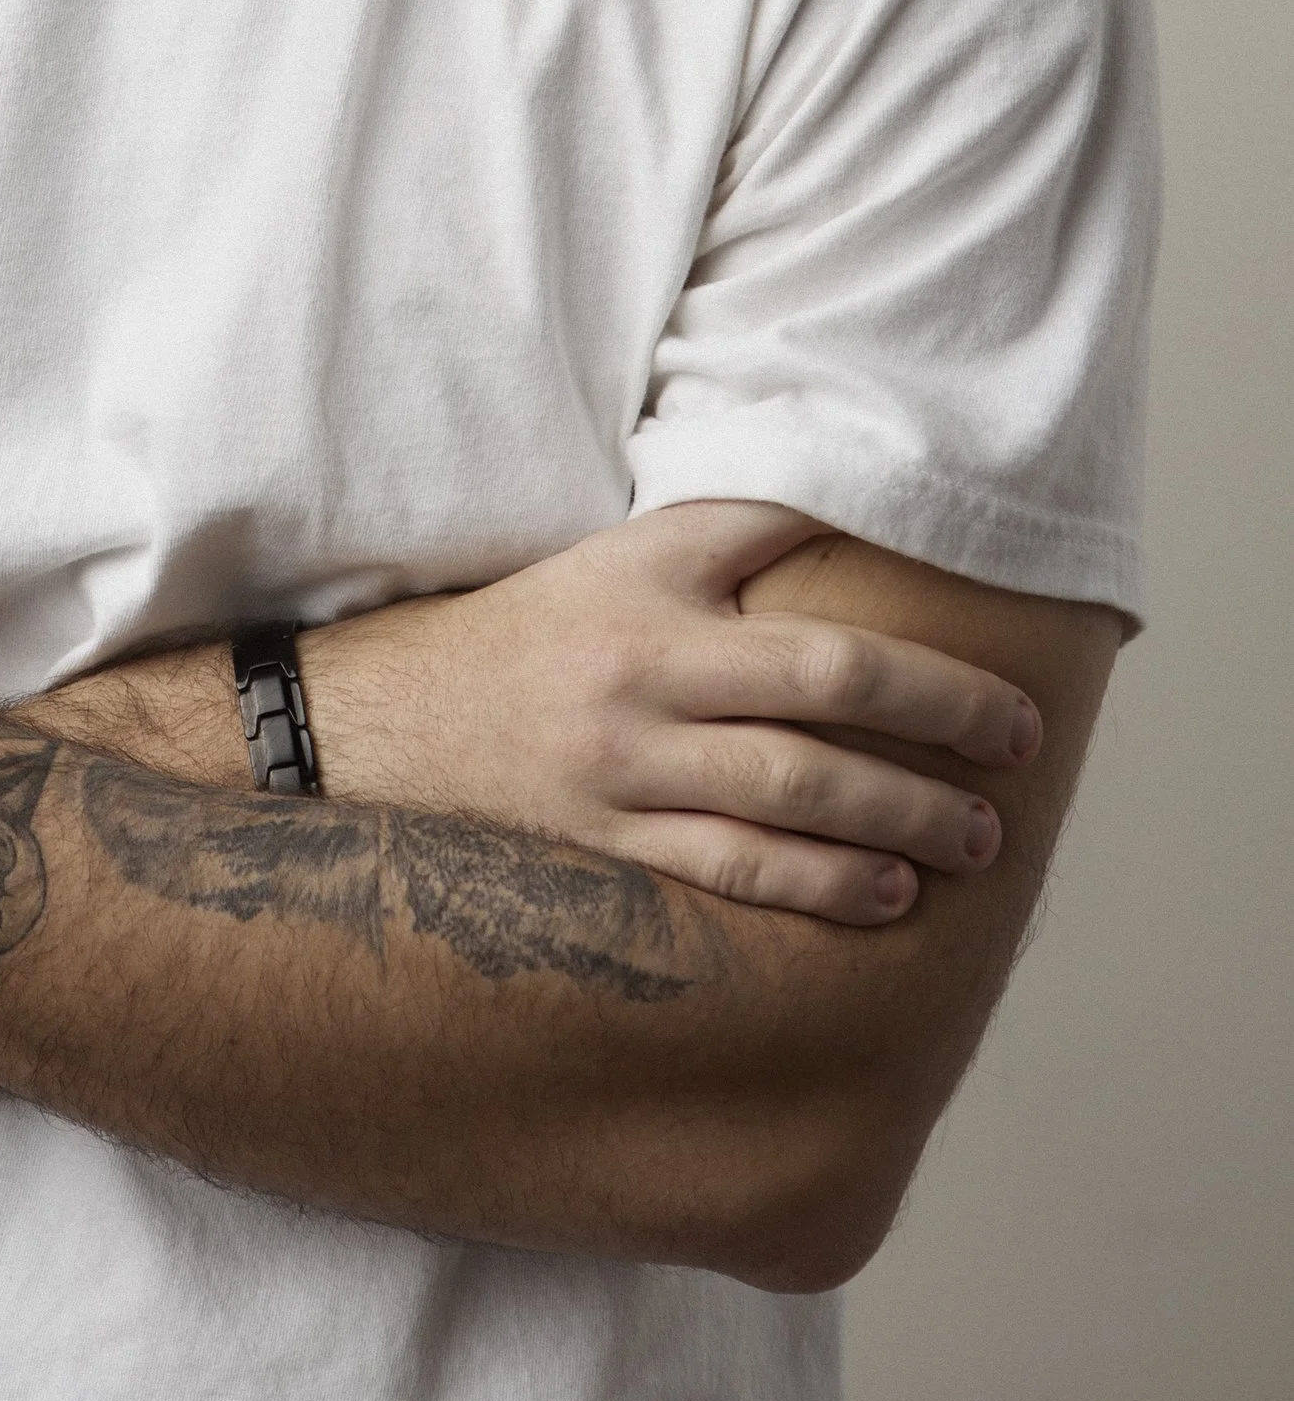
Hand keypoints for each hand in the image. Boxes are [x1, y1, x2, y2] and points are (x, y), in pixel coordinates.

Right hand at [300, 504, 1042, 924]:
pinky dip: (817, 882)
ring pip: (788, 793)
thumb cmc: (529, 635)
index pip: (803, 591)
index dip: (920, 652)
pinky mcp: (603, 842)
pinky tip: (884, 893)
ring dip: (898, 819)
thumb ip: (731, 535)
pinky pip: (730, 870)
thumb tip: (859, 507)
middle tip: (1019, 756)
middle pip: (821, 696)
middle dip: (939, 728)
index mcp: (649, 583)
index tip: (1002, 689)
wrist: (381, 725)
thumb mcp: (618, 556)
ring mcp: (618, 764)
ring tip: (973, 840)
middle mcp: (638, 669)